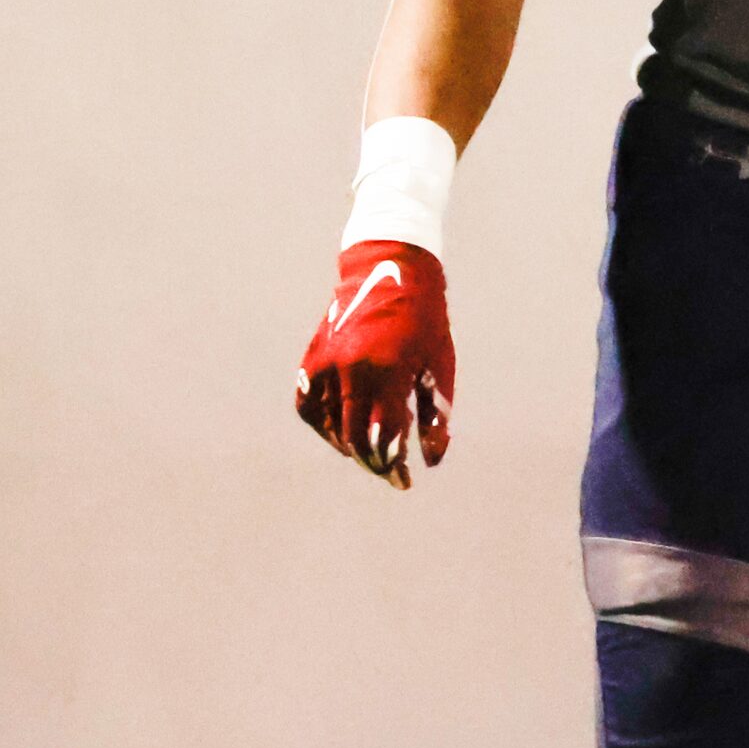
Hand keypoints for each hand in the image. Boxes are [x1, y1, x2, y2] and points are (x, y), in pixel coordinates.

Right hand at [295, 240, 454, 488]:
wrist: (391, 266)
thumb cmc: (425, 319)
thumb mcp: (439, 364)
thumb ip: (435, 414)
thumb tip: (430, 462)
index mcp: (388, 369)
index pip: (384, 439)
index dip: (393, 467)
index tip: (404, 481)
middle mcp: (351, 368)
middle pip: (355, 439)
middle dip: (373, 462)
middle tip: (390, 470)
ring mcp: (327, 364)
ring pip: (329, 428)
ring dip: (349, 447)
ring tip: (372, 451)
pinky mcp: (312, 360)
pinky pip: (309, 408)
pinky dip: (323, 426)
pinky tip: (342, 431)